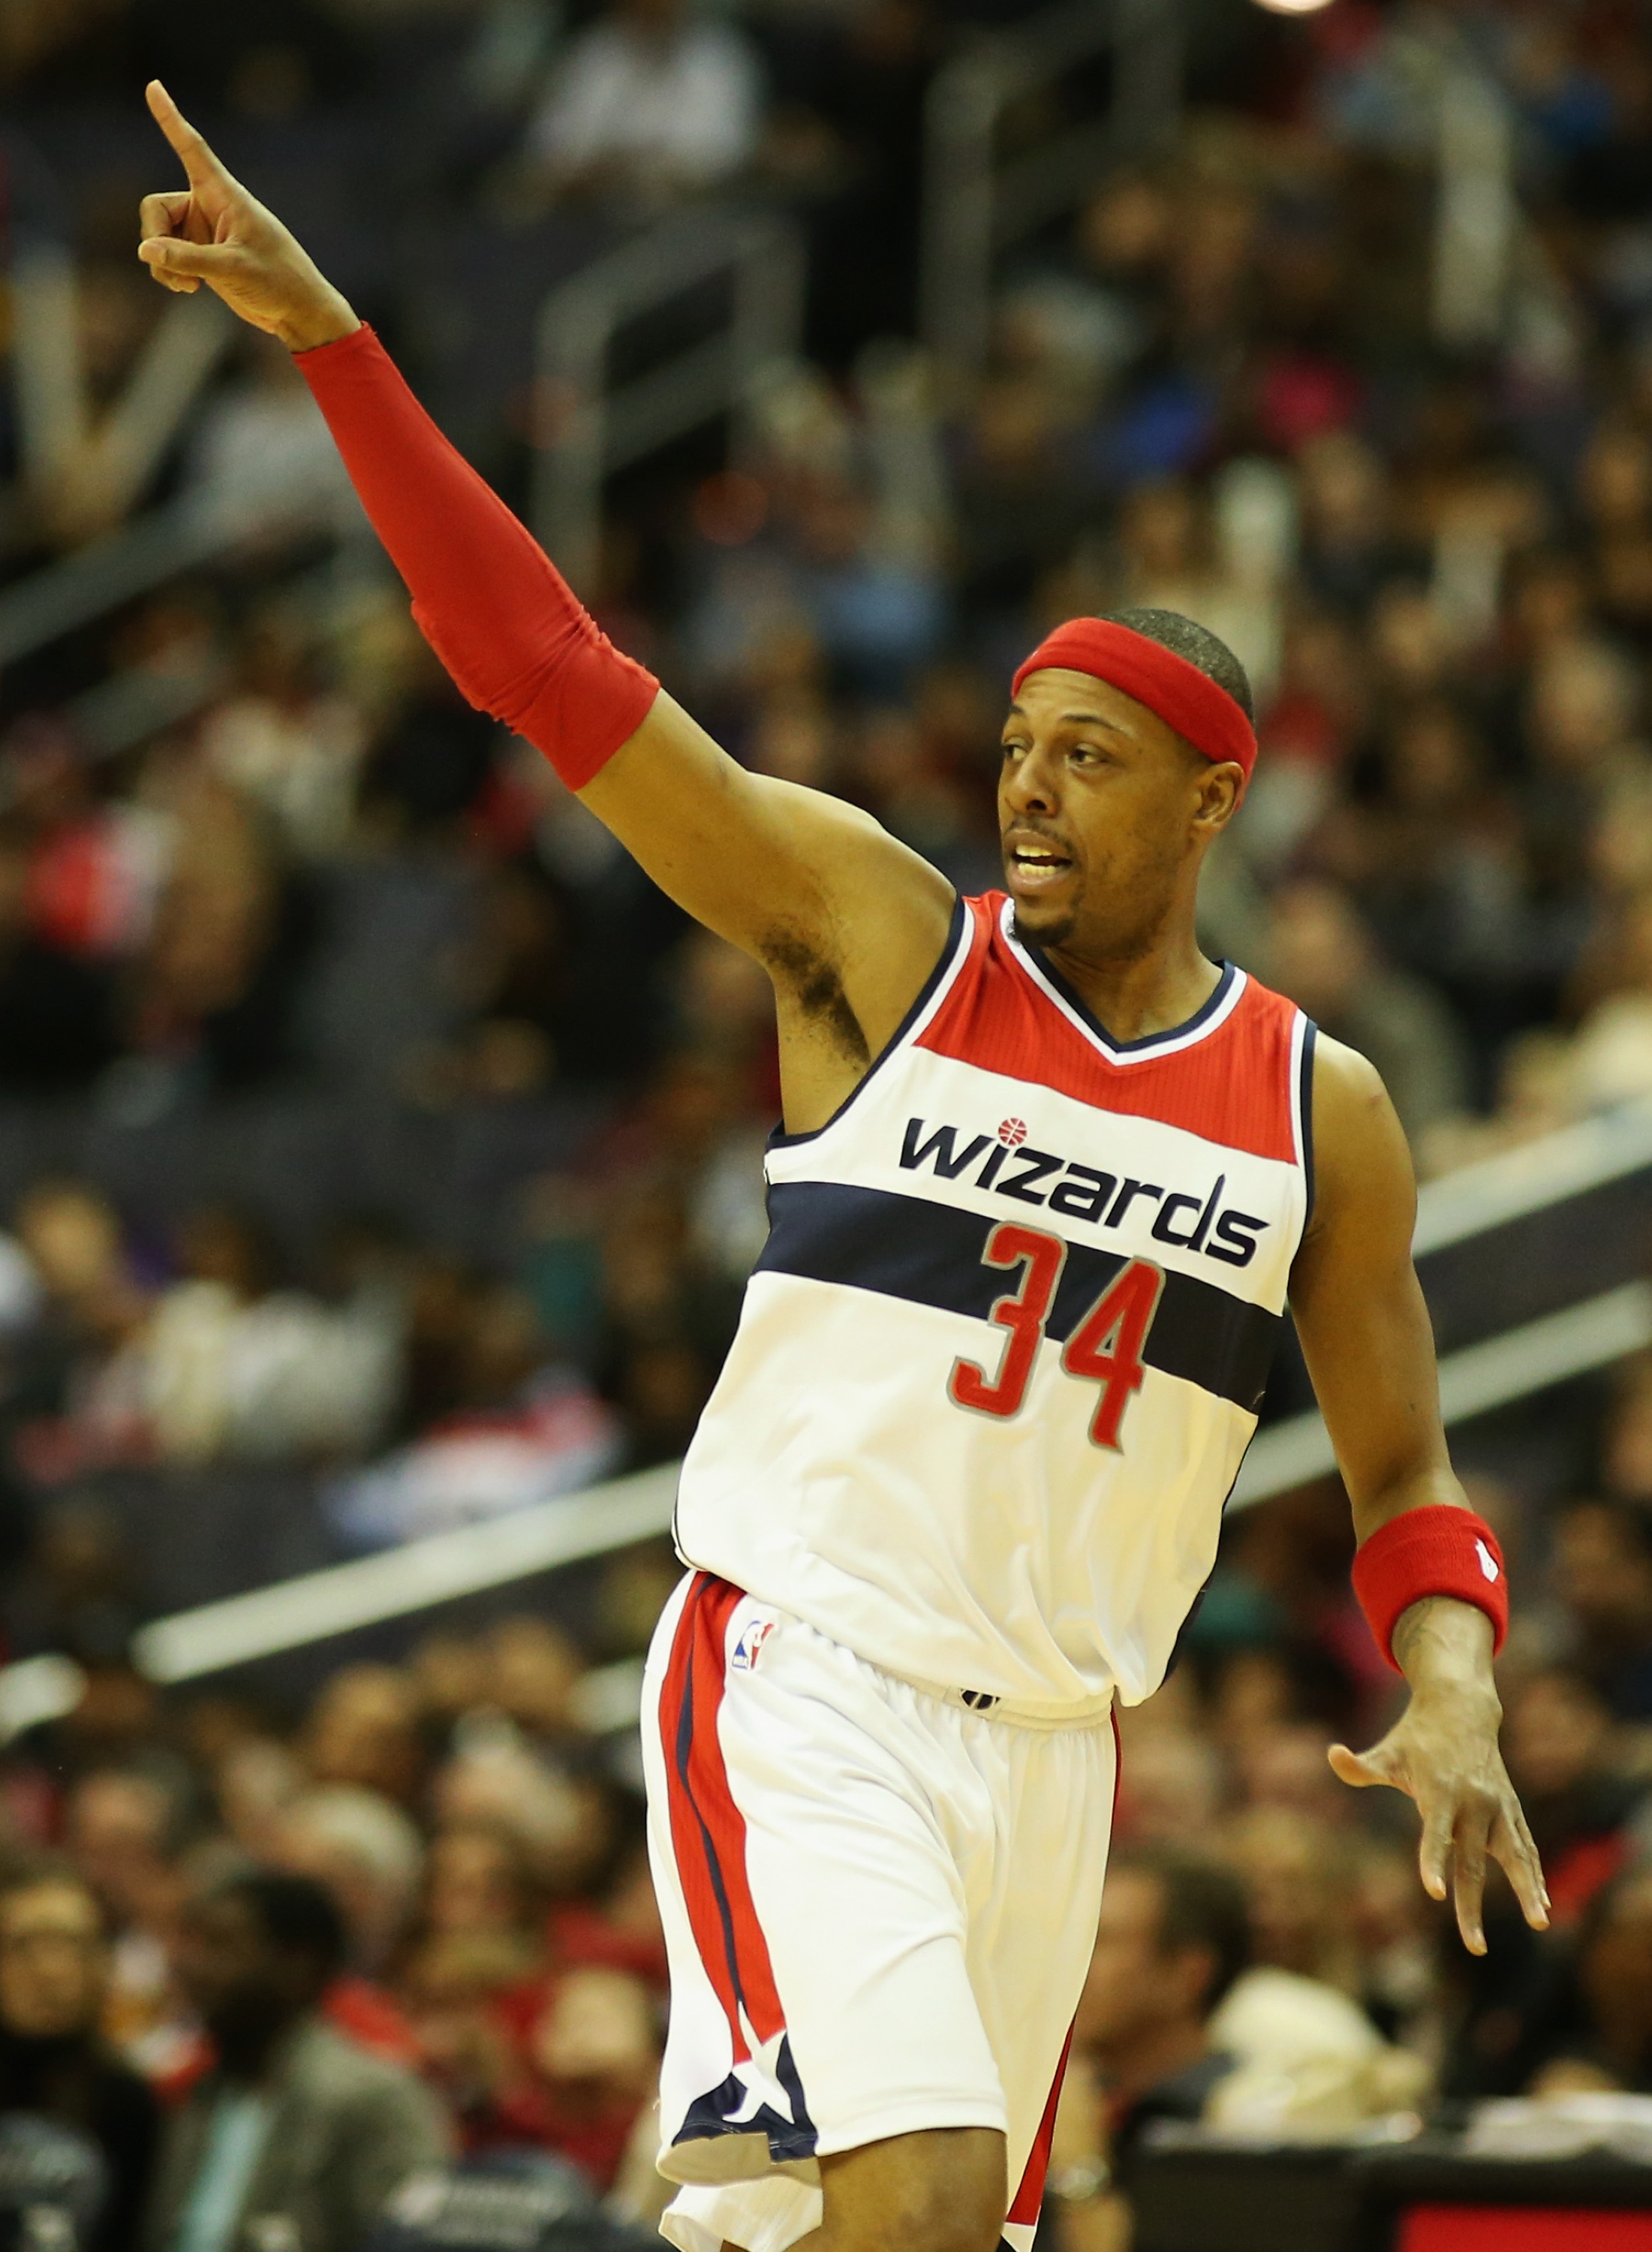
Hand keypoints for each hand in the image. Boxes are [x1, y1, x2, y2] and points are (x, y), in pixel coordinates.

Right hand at [136, 81, 357, 352]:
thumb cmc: (278, 281)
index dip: (171, 119)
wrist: (297, 312)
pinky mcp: (202, 255)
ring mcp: (203, 231)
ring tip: (187, 285)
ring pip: (157, 235)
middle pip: (155, 208)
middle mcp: (209, 207)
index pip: (192, 149)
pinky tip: (189, 289)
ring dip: (163, 262)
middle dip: (155, 237)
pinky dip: (169, 272)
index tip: (154, 86)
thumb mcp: (233, 268)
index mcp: (224, 195)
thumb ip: (188, 258)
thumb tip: (144, 251)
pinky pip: (167, 256)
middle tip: (168, 266)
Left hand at [1328, 1618, 1548, 1953]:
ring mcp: (1497, 1806)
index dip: (1432, 1861)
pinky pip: (1525, 1846)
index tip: (1433, 1892)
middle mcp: (1474, 1802)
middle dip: (1470, 1905)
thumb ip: (1361, 1766)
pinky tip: (1544, 1905)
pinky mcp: (1511, 1809)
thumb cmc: (1416, 1737)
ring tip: (1540, 1923)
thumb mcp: (1388, 1750)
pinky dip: (1535, 1873)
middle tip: (1474, 1947)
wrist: (1461, 1708)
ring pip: (1514, 1855)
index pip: (1435, 1834)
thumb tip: (1333, 1754)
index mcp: (1441, 1791)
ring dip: (1527, 1890)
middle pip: (1471, 1861)